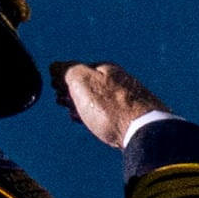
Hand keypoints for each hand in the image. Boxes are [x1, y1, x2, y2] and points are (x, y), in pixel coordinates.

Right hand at [55, 59, 174, 155]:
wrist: (143, 132)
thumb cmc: (111, 108)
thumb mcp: (82, 81)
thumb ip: (67, 70)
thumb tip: (55, 66)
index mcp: (107, 69)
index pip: (78, 68)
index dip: (63, 79)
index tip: (56, 90)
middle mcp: (119, 80)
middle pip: (88, 85)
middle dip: (72, 93)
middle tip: (64, 102)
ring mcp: (128, 99)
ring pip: (98, 100)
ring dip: (82, 106)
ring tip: (74, 114)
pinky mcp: (132, 117)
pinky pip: (108, 114)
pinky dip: (96, 117)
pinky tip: (93, 124)